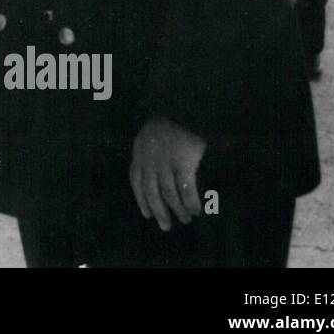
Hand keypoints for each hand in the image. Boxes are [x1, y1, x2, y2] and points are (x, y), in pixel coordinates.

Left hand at [130, 116, 206, 230]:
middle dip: (159, 211)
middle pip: (152, 193)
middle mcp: (150, 162)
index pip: (137, 182)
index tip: (146, 214)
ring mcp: (165, 164)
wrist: (180, 107)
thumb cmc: (167, 122)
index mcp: (139, 155)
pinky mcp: (182, 165)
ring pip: (169, 194)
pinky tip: (196, 210)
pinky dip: (191, 202)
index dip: (141, 200)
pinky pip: (186, 190)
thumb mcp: (148, 136)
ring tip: (185, 219)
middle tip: (166, 226)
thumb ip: (148, 154)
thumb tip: (153, 176)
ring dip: (178, 210)